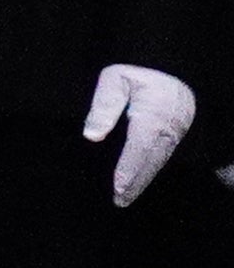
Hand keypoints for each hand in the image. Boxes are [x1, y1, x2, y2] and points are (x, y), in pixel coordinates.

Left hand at [91, 62, 200, 206]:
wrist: (172, 66)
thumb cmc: (140, 70)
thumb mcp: (116, 78)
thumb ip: (104, 104)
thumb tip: (92, 135)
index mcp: (152, 116)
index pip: (139, 148)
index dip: (128, 169)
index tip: (118, 187)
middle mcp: (166, 129)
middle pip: (149, 161)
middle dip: (134, 183)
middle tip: (119, 202)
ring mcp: (173, 133)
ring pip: (157, 162)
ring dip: (142, 181)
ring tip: (126, 198)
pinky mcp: (175, 133)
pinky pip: (162, 156)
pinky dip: (150, 171)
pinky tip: (140, 181)